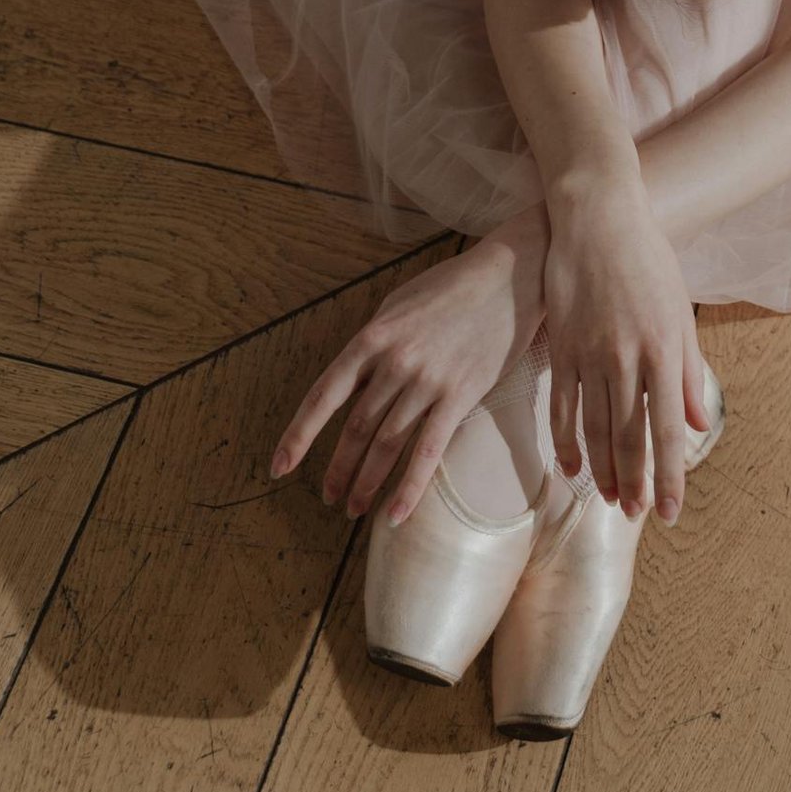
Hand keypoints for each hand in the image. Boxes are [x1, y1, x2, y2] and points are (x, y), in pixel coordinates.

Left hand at [268, 199, 549, 526]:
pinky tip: (396, 515)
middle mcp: (394, 362)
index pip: (324, 395)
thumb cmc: (452, 286)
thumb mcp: (399, 302)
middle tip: (328, 497)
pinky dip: (409, 487)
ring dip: (366, 483)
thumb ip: (374, 342)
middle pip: (356, 428)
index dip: (299, 435)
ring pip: (387, 444)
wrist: (510, 276)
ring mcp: (427, 380)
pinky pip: (428, 450)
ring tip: (353, 509)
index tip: (279, 466)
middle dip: (338, 469)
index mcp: (373, 337)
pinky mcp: (460, 395)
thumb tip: (355, 378)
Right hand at [542, 173, 707, 525]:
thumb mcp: (681, 313)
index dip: (670, 475)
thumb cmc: (648, 264)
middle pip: (629, 436)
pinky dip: (564, 442)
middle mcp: (627, 357)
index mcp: (664, 350)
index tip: (670, 512)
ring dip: (602, 470)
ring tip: (610, 499)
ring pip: (593, 428)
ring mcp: (589, 353)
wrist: (599, 219)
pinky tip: (570, 467)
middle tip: (638, 514)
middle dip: (636, 482)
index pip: (669, 429)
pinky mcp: (561, 347)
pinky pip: (560, 406)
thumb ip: (689, 371)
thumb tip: (700, 424)